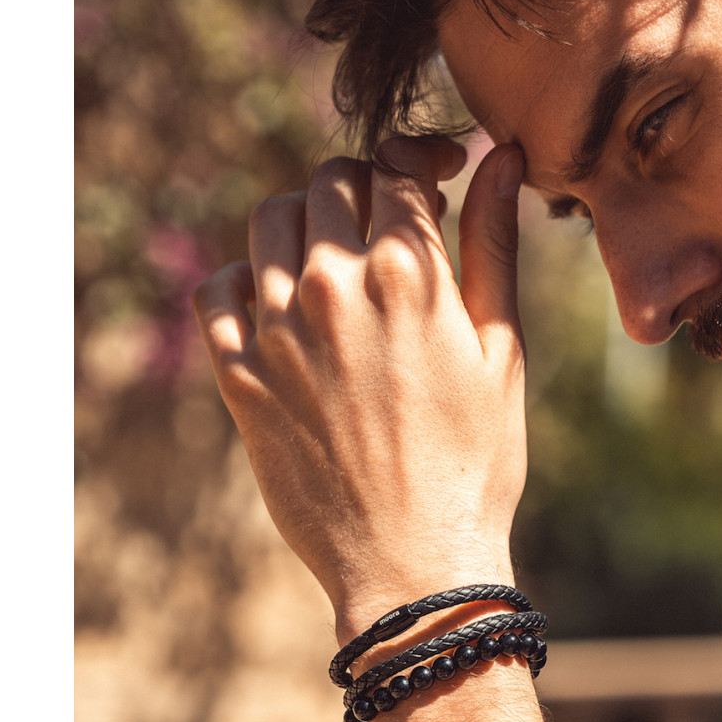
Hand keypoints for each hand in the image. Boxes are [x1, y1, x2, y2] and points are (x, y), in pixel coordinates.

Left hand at [193, 138, 527, 641]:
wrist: (415, 564)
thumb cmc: (476, 465)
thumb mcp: (503, 350)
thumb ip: (494, 244)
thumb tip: (500, 158)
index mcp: (407, 272)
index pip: (396, 165)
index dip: (421, 157)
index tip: (438, 173)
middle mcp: (332, 285)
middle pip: (330, 182)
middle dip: (366, 190)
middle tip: (392, 227)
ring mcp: (276, 329)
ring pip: (270, 222)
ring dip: (306, 225)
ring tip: (339, 264)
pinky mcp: (239, 375)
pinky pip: (218, 291)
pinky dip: (246, 280)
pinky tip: (282, 306)